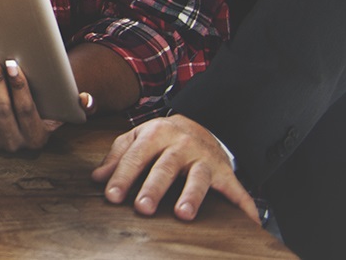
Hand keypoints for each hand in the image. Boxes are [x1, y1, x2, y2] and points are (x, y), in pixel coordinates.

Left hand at [0, 52, 90, 151]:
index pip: (25, 109)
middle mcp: (13, 143)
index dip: (18, 86)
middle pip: (0, 107)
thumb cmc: (47, 108)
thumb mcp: (64, 109)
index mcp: (36, 138)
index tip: (11, 63)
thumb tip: (86, 100)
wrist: (25, 121)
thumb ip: (81, 105)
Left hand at [93, 115, 261, 225]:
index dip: (122, 177)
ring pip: (198, 177)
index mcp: (155, 134)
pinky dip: (245, 205)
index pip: (135, 157)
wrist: (200, 124)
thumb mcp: (137, 138)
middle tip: (143, 208)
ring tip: (183, 214)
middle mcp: (181, 145)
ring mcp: (204, 158)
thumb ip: (118, 157)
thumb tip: (97, 177)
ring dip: (191, 196)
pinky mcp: (225, 171)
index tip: (112, 196)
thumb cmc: (163, 137)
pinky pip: (236, 189)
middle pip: (166, 167)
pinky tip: (249, 221)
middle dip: (153, 188)